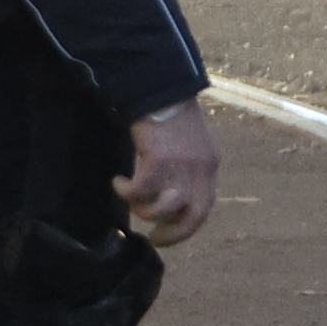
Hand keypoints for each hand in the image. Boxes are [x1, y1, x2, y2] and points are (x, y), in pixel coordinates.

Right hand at [117, 101, 220, 248]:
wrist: (159, 88)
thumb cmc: (170, 114)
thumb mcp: (189, 144)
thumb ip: (186, 169)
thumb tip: (171, 198)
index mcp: (209, 166)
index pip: (205, 207)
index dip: (187, 227)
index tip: (169, 235)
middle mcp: (199, 169)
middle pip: (192, 215)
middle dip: (173, 233)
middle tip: (154, 237)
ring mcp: (180, 165)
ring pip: (163, 207)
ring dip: (145, 210)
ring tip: (132, 200)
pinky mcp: (157, 159)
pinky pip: (139, 190)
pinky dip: (126, 190)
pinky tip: (117, 182)